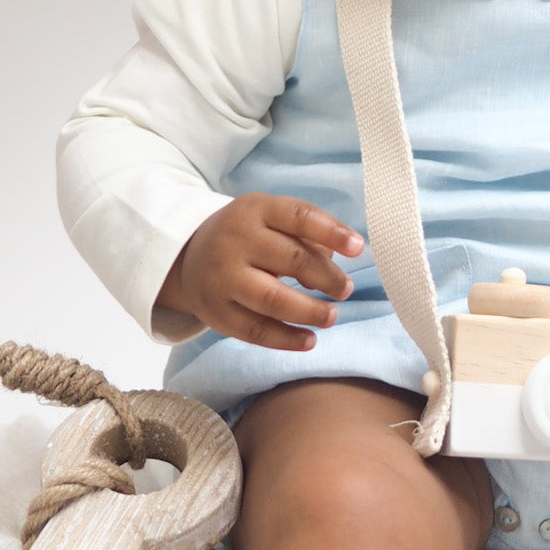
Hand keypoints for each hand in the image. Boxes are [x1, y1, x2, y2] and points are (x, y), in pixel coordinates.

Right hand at [160, 193, 362, 352]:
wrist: (189, 258)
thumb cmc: (248, 237)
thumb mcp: (270, 220)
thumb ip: (306, 235)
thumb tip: (337, 263)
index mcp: (254, 209)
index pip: (298, 216)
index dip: (332, 232)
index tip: (359, 248)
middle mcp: (234, 240)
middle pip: (292, 259)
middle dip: (327, 278)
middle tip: (345, 290)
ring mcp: (222, 278)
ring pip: (273, 300)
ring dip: (310, 312)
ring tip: (331, 316)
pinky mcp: (216, 312)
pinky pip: (256, 330)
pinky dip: (287, 339)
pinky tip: (309, 340)